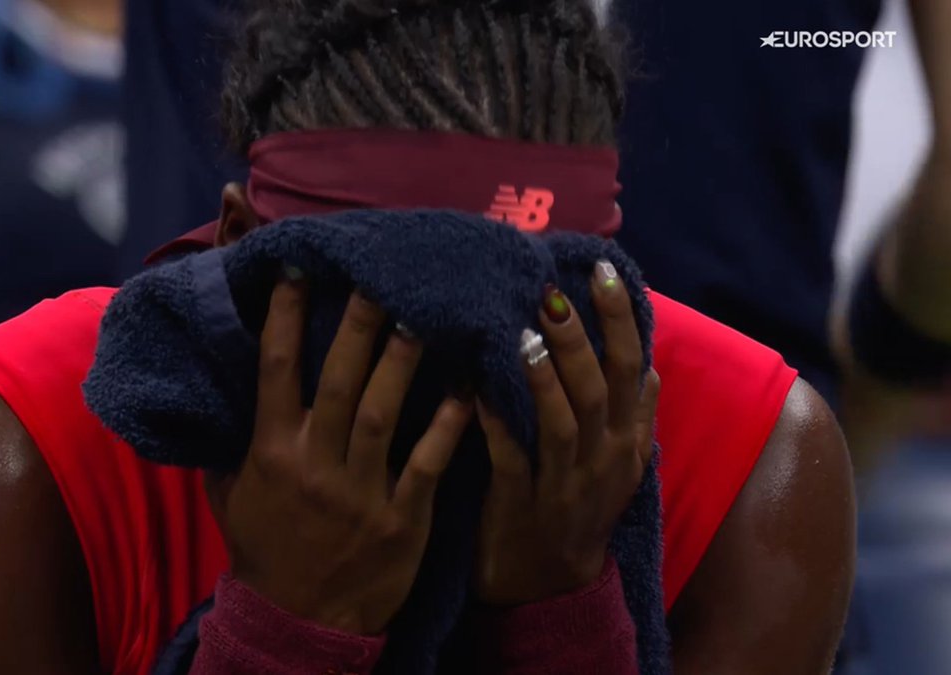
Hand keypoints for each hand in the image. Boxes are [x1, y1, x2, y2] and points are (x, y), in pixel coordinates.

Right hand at [206, 272, 473, 633]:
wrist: (300, 623)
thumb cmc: (266, 551)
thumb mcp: (233, 495)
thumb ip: (233, 441)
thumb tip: (223, 388)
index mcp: (271, 451)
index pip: (277, 371)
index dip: (286, 318)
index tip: (300, 271)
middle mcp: (313, 464)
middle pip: (337, 380)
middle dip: (359, 324)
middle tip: (382, 274)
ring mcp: (359, 492)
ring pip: (383, 412)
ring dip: (404, 360)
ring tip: (427, 313)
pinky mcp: (401, 519)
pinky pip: (426, 462)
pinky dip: (448, 426)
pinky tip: (469, 389)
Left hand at [474, 261, 659, 605]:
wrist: (551, 587)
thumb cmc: (579, 513)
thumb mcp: (619, 468)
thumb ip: (633, 418)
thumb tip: (652, 367)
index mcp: (625, 441)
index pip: (632, 369)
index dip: (621, 320)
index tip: (604, 272)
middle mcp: (603, 459)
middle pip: (598, 389)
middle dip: (579, 338)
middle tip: (553, 293)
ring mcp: (565, 484)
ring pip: (561, 422)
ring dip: (543, 377)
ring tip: (522, 334)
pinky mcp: (522, 505)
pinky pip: (511, 458)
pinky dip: (496, 423)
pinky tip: (476, 390)